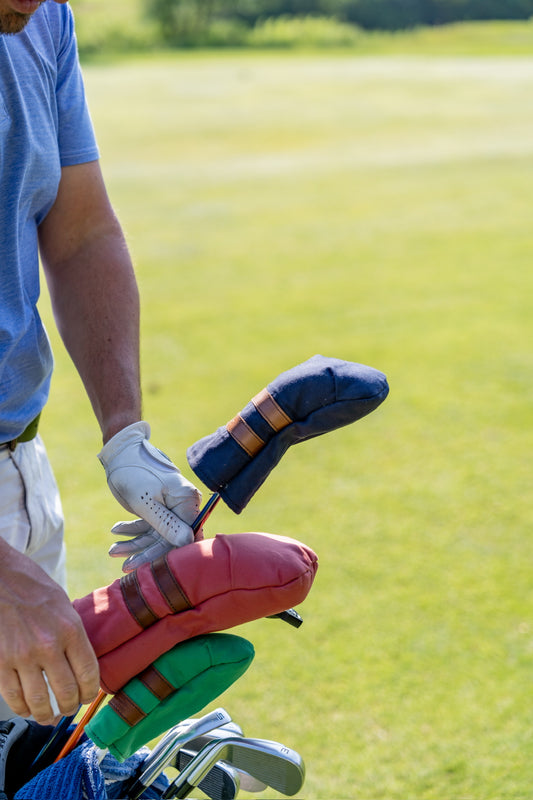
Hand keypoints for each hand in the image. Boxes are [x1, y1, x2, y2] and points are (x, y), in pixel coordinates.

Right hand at [0, 544, 99, 724]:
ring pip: (38, 700)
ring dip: (46, 714)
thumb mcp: (64, 606)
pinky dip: (21, 708)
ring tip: (48, 716)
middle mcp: (48, 644)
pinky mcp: (0, 661)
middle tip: (69, 709)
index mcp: (70, 628)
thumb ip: (73, 635)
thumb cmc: (34, 588)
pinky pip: (13, 695)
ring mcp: (22, 655)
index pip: (89, 672)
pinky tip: (26, 708)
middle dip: (70, 706)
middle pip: (66, 691)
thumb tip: (82, 666)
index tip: (88, 697)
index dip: (90, 692)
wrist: (1, 577)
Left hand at [98, 422, 201, 570]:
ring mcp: (169, 508)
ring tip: (112, 550)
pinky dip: (131, 531)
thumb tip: (187, 543)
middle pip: (168, 539)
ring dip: (134, 544)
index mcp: (186, 500)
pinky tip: (115, 531)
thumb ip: (166, 524)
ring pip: (155, 535)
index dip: (168, 554)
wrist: (120, 453)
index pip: (183, 536)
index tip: (148, 570)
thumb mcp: (145, 502)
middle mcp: (182, 506)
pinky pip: (147, 527)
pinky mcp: (156, 509)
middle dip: (144, 552)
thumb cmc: (134, 473)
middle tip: (123, 565)